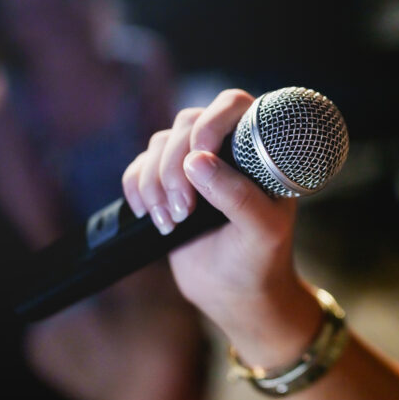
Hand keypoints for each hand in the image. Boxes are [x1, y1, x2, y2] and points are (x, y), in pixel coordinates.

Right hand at [120, 89, 305, 345]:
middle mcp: (226, 147)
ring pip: (159, 145)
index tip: (201, 153)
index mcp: (258, 150)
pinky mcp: (166, 183)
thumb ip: (238, 196)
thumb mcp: (262, 231)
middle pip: (186, 123)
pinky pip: (138, 167)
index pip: (234, 105)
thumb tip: (197, 161)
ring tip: (171, 222)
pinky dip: (137, 188)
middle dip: (176, 166)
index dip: (212, 121)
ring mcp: (194, 164)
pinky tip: (151, 216)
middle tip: (184, 210)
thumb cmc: (261, 259)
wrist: (236, 294)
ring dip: (156, 182)